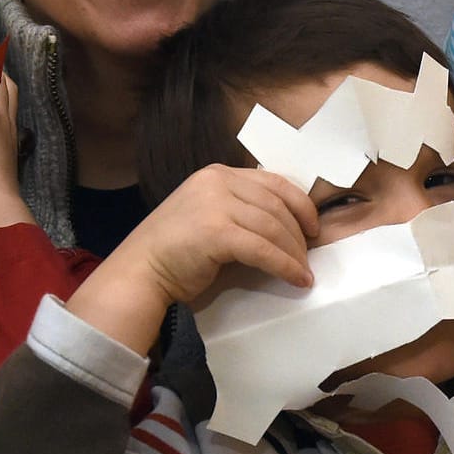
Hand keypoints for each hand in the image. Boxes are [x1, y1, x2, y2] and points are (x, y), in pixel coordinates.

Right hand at [67, 165, 317, 354]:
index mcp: (215, 174)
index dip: (300, 205)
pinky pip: (263, 250)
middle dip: (298, 234)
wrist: (140, 272)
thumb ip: (238, 210)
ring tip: (303, 272)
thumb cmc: (173, 252)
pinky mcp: (216, 232)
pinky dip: (285, 266)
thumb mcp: (207, 215)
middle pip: (276, 205)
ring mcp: (215, 204)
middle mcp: (216, 182)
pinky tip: (297, 279)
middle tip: (308, 257)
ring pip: (273, 227)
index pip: (272, 182)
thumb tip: (284, 227)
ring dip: (295, 253)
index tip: (313, 228)